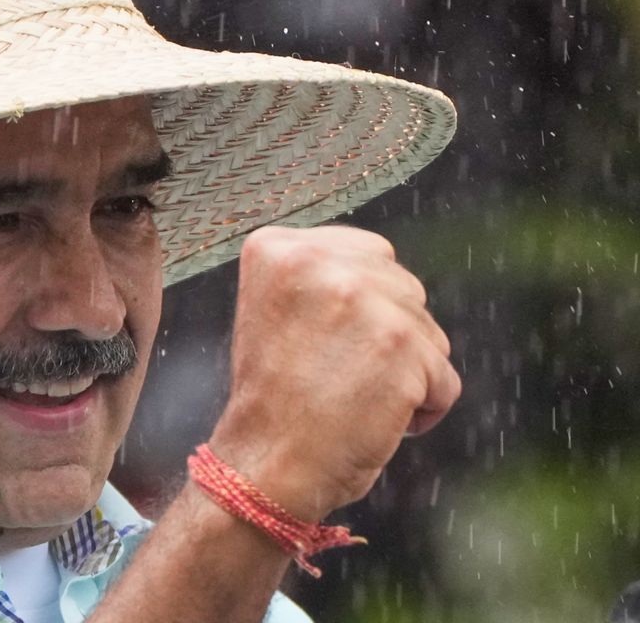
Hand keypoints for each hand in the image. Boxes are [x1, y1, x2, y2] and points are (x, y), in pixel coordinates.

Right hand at [208, 225, 460, 521]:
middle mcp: (318, 261)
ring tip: (351, 396)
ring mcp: (362, 299)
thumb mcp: (276, 310)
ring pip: (428, 331)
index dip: (357, 308)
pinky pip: (444, 380)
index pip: (366, 255)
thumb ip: (321, 278)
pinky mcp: (402, 343)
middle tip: (334, 373)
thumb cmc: (273, 400)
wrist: (265, 463)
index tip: (322, 343)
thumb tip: (382, 271)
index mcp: (278, 248)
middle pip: (402, 287)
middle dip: (385, 334)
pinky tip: (376, 419)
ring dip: (406, 370)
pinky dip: (423, 408)